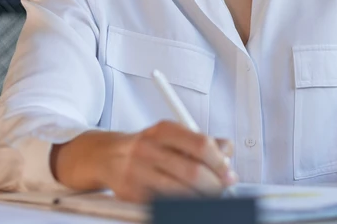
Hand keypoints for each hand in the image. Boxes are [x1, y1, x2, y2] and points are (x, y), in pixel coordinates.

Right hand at [52, 121, 237, 202]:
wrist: (107, 155)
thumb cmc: (147, 146)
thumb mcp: (173, 135)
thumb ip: (203, 141)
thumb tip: (228, 152)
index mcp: (164, 130)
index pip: (200, 145)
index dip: (219, 162)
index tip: (228, 173)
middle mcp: (149, 148)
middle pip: (192, 172)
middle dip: (213, 185)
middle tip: (222, 190)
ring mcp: (137, 171)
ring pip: (178, 192)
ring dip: (200, 199)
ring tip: (207, 198)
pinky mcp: (130, 192)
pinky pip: (162, 203)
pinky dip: (180, 205)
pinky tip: (187, 202)